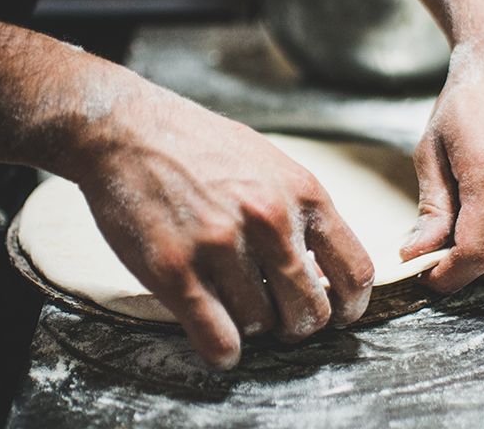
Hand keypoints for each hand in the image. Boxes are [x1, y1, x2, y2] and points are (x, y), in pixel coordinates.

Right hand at [75, 88, 373, 368]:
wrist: (128, 130)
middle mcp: (269, 220)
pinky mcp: (175, 269)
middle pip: (311, 311)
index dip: (352, 306)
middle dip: (299, 324)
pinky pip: (218, 339)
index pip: (355, 271)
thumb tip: (323, 270)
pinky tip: (221, 343)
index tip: (339, 315)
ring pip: (261, 326)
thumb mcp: (272, 166)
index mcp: (303, 194)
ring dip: (252, 327)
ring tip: (234, 303)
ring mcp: (221, 245)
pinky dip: (224, 352)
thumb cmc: (204, 148)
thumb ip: (302, 214)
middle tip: (280, 317)